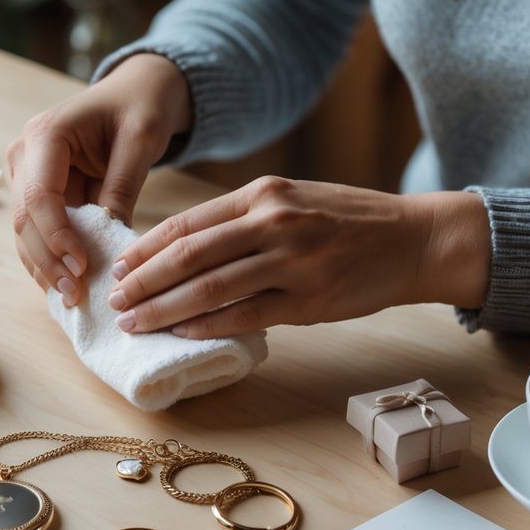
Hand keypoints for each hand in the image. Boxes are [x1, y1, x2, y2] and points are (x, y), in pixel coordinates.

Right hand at [8, 53, 191, 305]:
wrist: (135, 93)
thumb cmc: (140, 107)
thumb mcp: (141, 140)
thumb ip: (122, 187)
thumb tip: (111, 244)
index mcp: (46, 134)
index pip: (39, 196)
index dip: (57, 237)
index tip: (82, 267)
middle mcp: (25, 154)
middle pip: (25, 220)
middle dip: (48, 261)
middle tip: (77, 295)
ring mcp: (26, 175)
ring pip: (25, 233)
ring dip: (45, 268)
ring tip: (72, 300)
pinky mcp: (37, 193)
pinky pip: (39, 233)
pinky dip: (51, 260)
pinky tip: (67, 287)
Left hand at [108, 177, 490, 337]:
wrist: (414, 239)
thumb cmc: (347, 221)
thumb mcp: (292, 200)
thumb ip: (242, 219)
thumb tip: (182, 251)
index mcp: (261, 193)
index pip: (187, 222)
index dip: (145, 248)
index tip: (119, 268)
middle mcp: (272, 221)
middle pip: (189, 254)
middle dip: (144, 281)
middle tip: (115, 301)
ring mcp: (292, 260)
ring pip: (211, 287)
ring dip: (165, 309)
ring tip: (136, 324)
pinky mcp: (310, 298)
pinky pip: (246, 315)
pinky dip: (208, 326)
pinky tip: (182, 335)